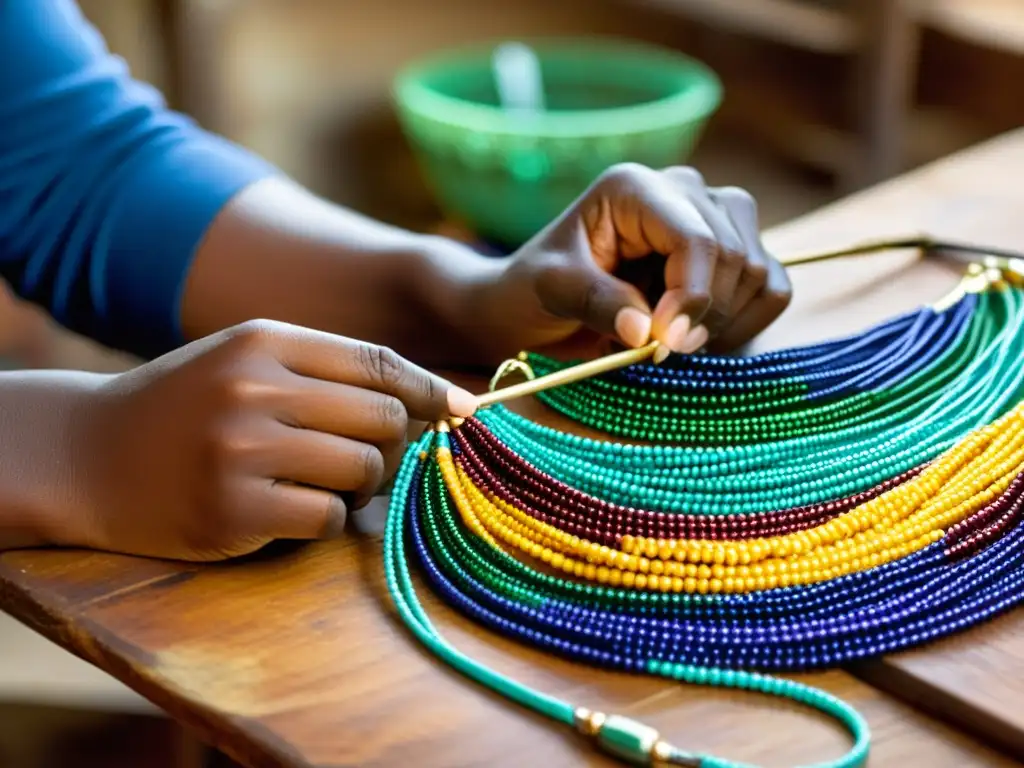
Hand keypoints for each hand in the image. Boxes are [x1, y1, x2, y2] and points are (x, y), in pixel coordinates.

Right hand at [66, 320, 477, 560]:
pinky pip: (328, 518)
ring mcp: (241, 449)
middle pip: (384, 419)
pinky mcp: (233, 510)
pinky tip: (291, 511)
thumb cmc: (187, 407)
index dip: (430, 389)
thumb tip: (436, 398)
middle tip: (371, 459)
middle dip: (394, 445)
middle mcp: (255, 387)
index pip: (378, 362)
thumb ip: (330, 371)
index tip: (462, 409)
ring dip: (362, 485)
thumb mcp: (248, 361)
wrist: (87, 455)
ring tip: (324, 483)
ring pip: (364, 468)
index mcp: (265, 340)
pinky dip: (326, 520)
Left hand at [486, 164, 791, 357]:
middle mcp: (683, 191)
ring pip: (757, 272)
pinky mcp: (731, 252)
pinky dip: (746, 324)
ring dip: (719, 323)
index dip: (692, 295)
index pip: (696, 237)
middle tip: (656, 350)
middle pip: (734, 257)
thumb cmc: (535, 287)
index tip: (664, 342)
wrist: (535, 299)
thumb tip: (647, 330)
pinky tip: (701, 339)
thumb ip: (597, 303)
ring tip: (664, 341)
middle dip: (702, 316)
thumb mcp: (552, 289)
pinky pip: (771, 287)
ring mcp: (714, 218)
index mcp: (635, 188)